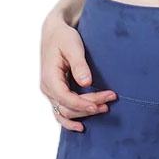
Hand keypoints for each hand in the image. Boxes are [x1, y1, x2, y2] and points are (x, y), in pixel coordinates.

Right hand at [40, 13, 116, 130]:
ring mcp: (51, 92)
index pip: (66, 98)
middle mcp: (48, 88)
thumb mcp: (72, 46)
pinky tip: (81, 126)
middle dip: (90, 105)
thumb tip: (86, 83)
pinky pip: (61, 111)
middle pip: (68, 107)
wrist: (54, 32)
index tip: (101, 103)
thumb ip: (79, 65)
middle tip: (111, 99)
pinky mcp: (56, 93)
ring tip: (105, 108)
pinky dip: (70, 121)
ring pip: (66, 112)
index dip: (83, 103)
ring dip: (85, 113)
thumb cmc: (63, 37)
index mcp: (49, 78)